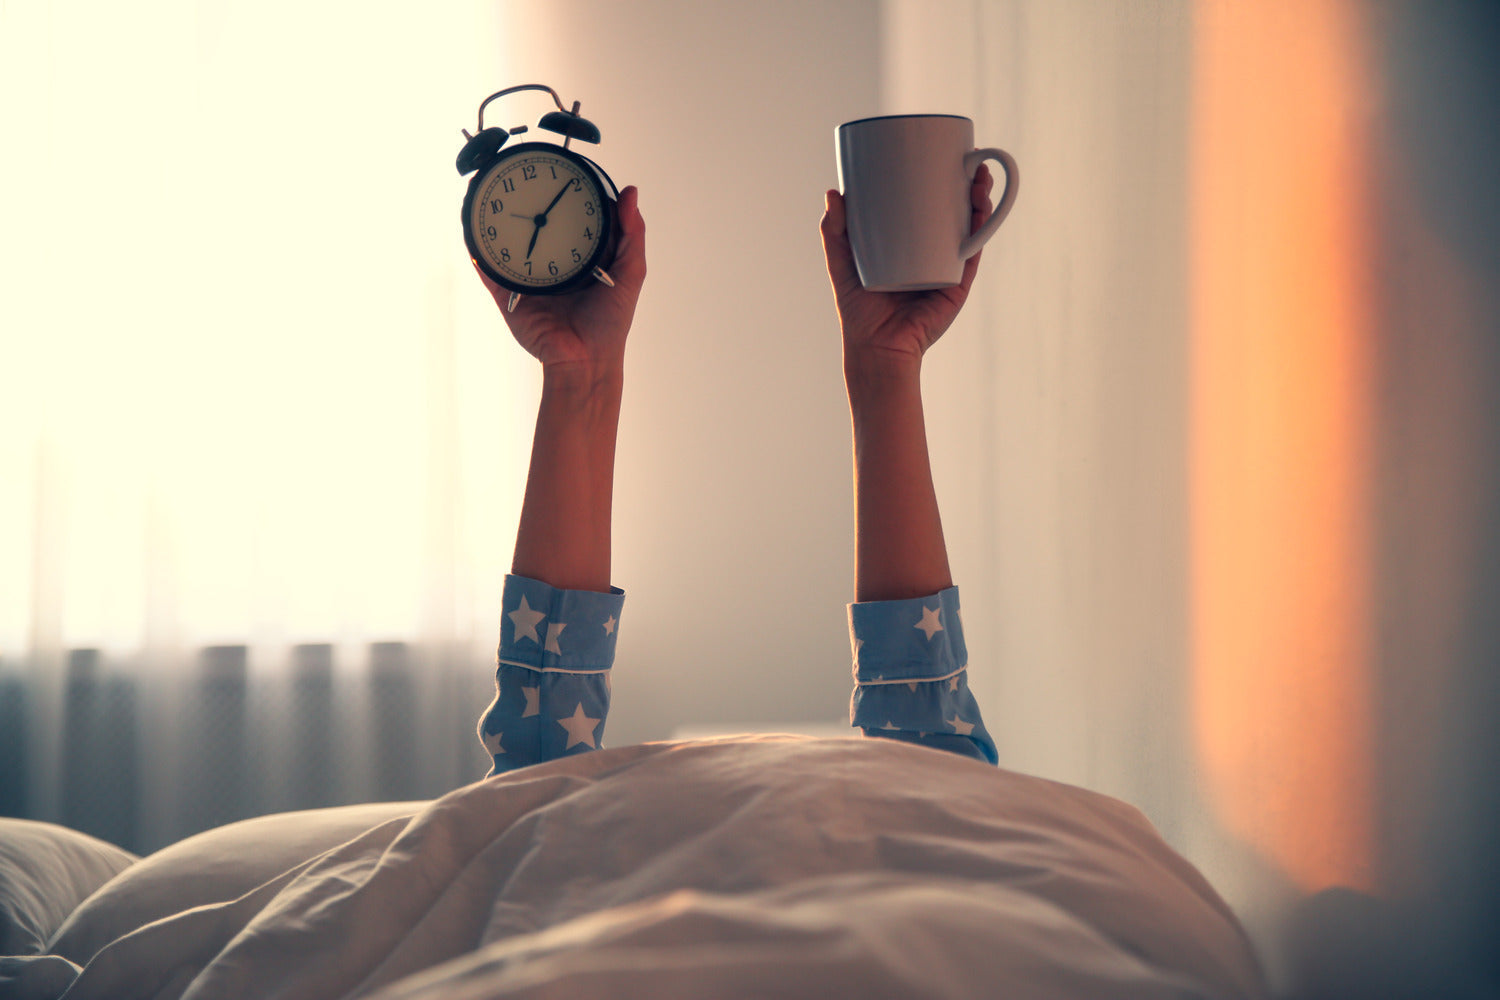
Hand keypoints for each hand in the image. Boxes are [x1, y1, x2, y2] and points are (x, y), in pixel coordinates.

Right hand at [475, 186, 645, 380]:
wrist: (585, 361)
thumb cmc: (610, 323)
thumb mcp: (630, 272)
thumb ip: (632, 234)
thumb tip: (630, 192)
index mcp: (579, 257)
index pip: (569, 219)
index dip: (563, 195)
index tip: (558, 169)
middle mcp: (550, 264)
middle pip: (532, 226)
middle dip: (522, 203)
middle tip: (514, 175)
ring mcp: (527, 279)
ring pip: (506, 244)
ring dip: (493, 222)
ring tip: (485, 195)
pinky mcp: (509, 296)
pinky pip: (489, 272)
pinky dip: (478, 254)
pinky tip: (471, 234)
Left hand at [820, 166, 993, 369]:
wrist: (876, 348)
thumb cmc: (858, 310)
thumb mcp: (842, 262)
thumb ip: (834, 232)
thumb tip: (831, 192)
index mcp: (912, 247)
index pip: (929, 208)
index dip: (940, 182)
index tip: (942, 155)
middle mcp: (934, 254)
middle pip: (956, 212)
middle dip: (967, 183)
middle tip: (966, 159)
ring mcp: (948, 268)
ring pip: (970, 227)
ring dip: (980, 200)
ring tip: (978, 176)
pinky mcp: (957, 284)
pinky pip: (973, 253)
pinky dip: (982, 230)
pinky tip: (984, 208)